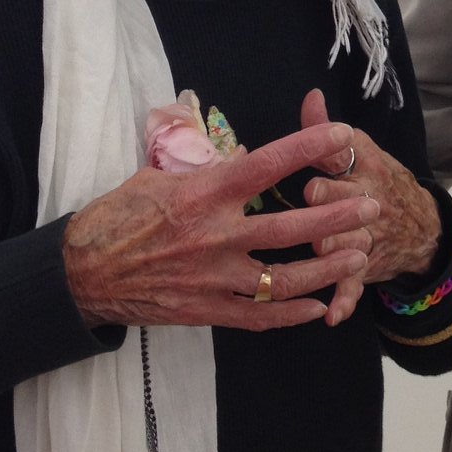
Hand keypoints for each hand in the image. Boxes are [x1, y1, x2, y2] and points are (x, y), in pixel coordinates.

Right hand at [63, 121, 380, 331]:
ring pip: (284, 278)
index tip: (340, 134)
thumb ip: (207, 169)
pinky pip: (259, 316)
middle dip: (336, 217)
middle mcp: (214, 236)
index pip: (266, 165)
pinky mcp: (206, 311)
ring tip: (357, 255)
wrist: (80, 273)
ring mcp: (213, 279)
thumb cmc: (117, 217)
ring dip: (326, 267)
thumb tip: (243, 157)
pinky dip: (292, 314)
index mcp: (203, 194)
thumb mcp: (158, 177)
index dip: (307, 147)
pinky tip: (319, 307)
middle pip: (289, 227)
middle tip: (371, 207)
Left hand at [299, 89, 441, 283]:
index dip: (326, 154)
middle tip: (310, 199)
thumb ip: (326, 129)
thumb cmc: (378, 181)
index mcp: (364, 166)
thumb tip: (310, 96)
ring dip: (332, 248)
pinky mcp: (366, 265)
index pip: (342, 155)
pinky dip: (345, 300)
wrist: (423, 227)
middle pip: (344, 199)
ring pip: (346, 241)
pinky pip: (354, 284)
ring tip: (318, 253)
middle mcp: (369, 200)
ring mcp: (368, 235)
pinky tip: (332, 315)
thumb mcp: (360, 150)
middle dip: (328, 200)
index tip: (311, 151)